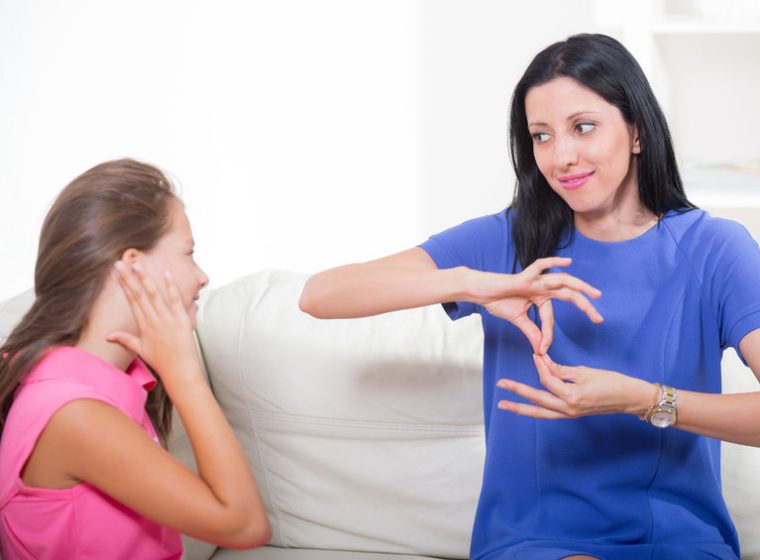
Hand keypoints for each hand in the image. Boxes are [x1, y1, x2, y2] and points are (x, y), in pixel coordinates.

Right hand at [107, 261, 201, 389]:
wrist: (179, 371)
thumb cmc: (161, 361)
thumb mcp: (140, 350)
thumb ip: (125, 339)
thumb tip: (108, 336)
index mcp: (143, 325)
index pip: (132, 300)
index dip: (124, 285)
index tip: (118, 272)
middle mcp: (153, 320)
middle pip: (139, 295)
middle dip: (129, 278)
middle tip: (120, 263)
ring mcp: (167, 319)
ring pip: (154, 295)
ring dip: (145, 279)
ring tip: (137, 265)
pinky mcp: (181, 320)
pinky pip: (175, 301)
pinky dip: (171, 288)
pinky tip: (166, 274)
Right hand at [476, 257, 602, 353]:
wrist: (481, 292)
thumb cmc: (498, 302)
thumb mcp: (518, 320)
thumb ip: (532, 332)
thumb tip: (541, 349)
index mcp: (541, 298)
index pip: (551, 318)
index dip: (548, 335)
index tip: (544, 349)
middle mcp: (542, 287)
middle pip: (569, 295)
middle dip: (586, 306)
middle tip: (599, 319)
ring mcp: (535, 281)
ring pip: (563, 281)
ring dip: (580, 287)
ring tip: (595, 294)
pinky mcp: (525, 276)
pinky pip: (540, 265)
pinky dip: (554, 262)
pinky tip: (568, 262)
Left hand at [496, 353, 655, 418]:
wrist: (629, 398)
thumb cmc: (612, 382)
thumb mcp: (585, 372)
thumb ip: (561, 370)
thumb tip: (543, 363)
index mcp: (571, 396)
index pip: (547, 379)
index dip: (540, 365)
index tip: (537, 354)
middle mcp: (568, 408)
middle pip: (537, 399)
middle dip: (517, 392)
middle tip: (500, 385)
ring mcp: (570, 414)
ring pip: (540, 412)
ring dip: (521, 407)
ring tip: (504, 405)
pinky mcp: (572, 414)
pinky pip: (549, 413)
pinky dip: (537, 410)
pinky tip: (527, 408)